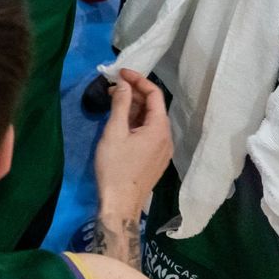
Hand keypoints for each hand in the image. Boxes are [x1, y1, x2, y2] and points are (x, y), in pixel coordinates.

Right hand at [94, 69, 172, 215]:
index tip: (120, 73)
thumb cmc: (116, 167)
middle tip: (112, 87)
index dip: (138, 79)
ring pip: (150, 120)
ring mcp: (162, 150)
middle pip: (153, 107)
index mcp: (160, 128)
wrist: (120, 205)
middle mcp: (166, 137)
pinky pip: (149, 133)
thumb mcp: (114, 132)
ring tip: (113, 102)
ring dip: (133, 108)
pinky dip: (136, 122)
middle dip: (134, 93)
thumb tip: (123, 84)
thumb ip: (120, 104)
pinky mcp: (155, 159)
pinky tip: (120, 121)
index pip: (154, 94)